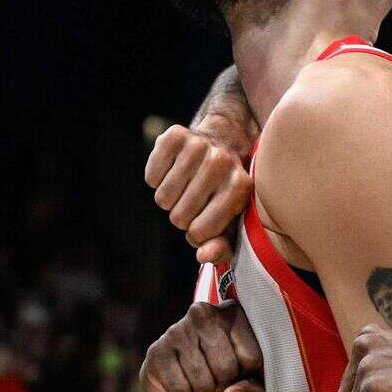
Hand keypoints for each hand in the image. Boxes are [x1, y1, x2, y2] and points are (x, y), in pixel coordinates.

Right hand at [140, 302, 263, 391]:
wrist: (185, 374)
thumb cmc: (226, 373)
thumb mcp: (250, 381)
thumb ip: (252, 390)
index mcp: (232, 313)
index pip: (252, 358)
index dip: (246, 373)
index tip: (237, 365)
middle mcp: (203, 314)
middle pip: (226, 369)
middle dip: (223, 384)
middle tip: (215, 375)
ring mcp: (176, 330)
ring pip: (203, 383)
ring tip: (198, 378)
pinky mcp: (156, 351)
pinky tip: (181, 381)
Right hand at [144, 125, 251, 263]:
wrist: (223, 139)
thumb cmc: (225, 190)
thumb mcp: (230, 221)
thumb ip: (221, 246)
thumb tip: (203, 256)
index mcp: (240, 187)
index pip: (200, 232)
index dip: (197, 233)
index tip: (205, 221)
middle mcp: (221, 162)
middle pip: (178, 217)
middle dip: (182, 216)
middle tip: (194, 201)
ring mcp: (198, 145)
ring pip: (163, 198)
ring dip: (170, 199)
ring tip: (186, 186)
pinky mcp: (174, 135)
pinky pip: (151, 177)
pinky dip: (157, 179)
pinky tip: (175, 170)